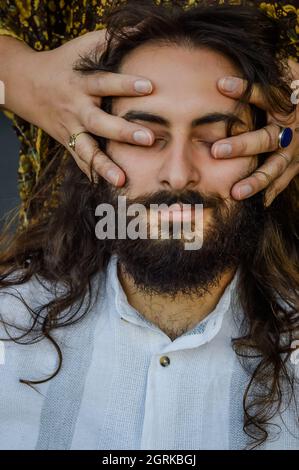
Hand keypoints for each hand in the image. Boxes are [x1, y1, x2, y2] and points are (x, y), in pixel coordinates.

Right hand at [29, 30, 154, 184]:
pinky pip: (80, 162)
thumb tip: (143, 26)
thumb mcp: (82, 48)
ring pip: (87, 150)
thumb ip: (110, 41)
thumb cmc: (63, 64)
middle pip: (99, 123)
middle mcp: (76, 109)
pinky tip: (108, 189)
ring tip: (122, 180)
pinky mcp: (68, 143)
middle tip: (149, 139)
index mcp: (81, 84)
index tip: (149, 86)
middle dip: (123, 132)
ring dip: (104, 166)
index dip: (125, 84)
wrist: (26, 85)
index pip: (104, 83)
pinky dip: (92, 175)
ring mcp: (70, 130)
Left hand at [214, 64, 298, 205]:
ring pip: (275, 167)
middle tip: (217, 151)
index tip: (220, 84)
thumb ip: (260, 85)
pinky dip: (269, 193)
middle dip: (242, 146)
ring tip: (236, 193)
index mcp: (287, 106)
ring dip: (255, 180)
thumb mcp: (286, 86)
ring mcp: (295, 151)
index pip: (265, 95)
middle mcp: (291, 129)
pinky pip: (282, 182)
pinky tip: (255, 205)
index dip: (245, 90)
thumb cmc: (295, 98)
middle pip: (267, 138)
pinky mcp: (297, 167)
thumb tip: (224, 77)